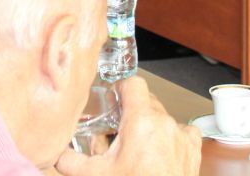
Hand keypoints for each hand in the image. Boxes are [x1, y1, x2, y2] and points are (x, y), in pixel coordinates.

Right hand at [55, 77, 200, 175]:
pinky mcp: (193, 150)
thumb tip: (56, 152)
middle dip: (130, 110)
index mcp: (141, 122)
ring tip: (137, 144)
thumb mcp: (95, 175)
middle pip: (146, 100)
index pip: (133, 83)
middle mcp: (165, 124)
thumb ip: (69, 160)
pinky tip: (160, 149)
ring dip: (149, 124)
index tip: (112, 100)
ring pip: (163, 116)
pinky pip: (183, 130)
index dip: (120, 88)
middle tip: (117, 130)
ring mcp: (181, 137)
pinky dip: (172, 135)